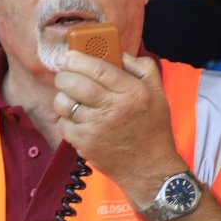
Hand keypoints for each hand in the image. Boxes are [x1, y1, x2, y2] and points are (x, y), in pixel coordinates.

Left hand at [52, 51, 185, 200]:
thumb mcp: (157, 92)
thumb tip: (118, 52)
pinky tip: (77, 120)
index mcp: (132, 92)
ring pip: (64, 103)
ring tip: (70, 98)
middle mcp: (114, 108)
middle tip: (64, 74)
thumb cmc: (153, 129)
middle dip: (63, 75)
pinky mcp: (85, 144)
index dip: (77, 58)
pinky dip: (65, 120)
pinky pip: (63, 124)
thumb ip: (141, 67)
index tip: (68, 56)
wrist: (149, 169)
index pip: (98, 68)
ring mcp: (97, 128)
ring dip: (62, 97)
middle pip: (74, 83)